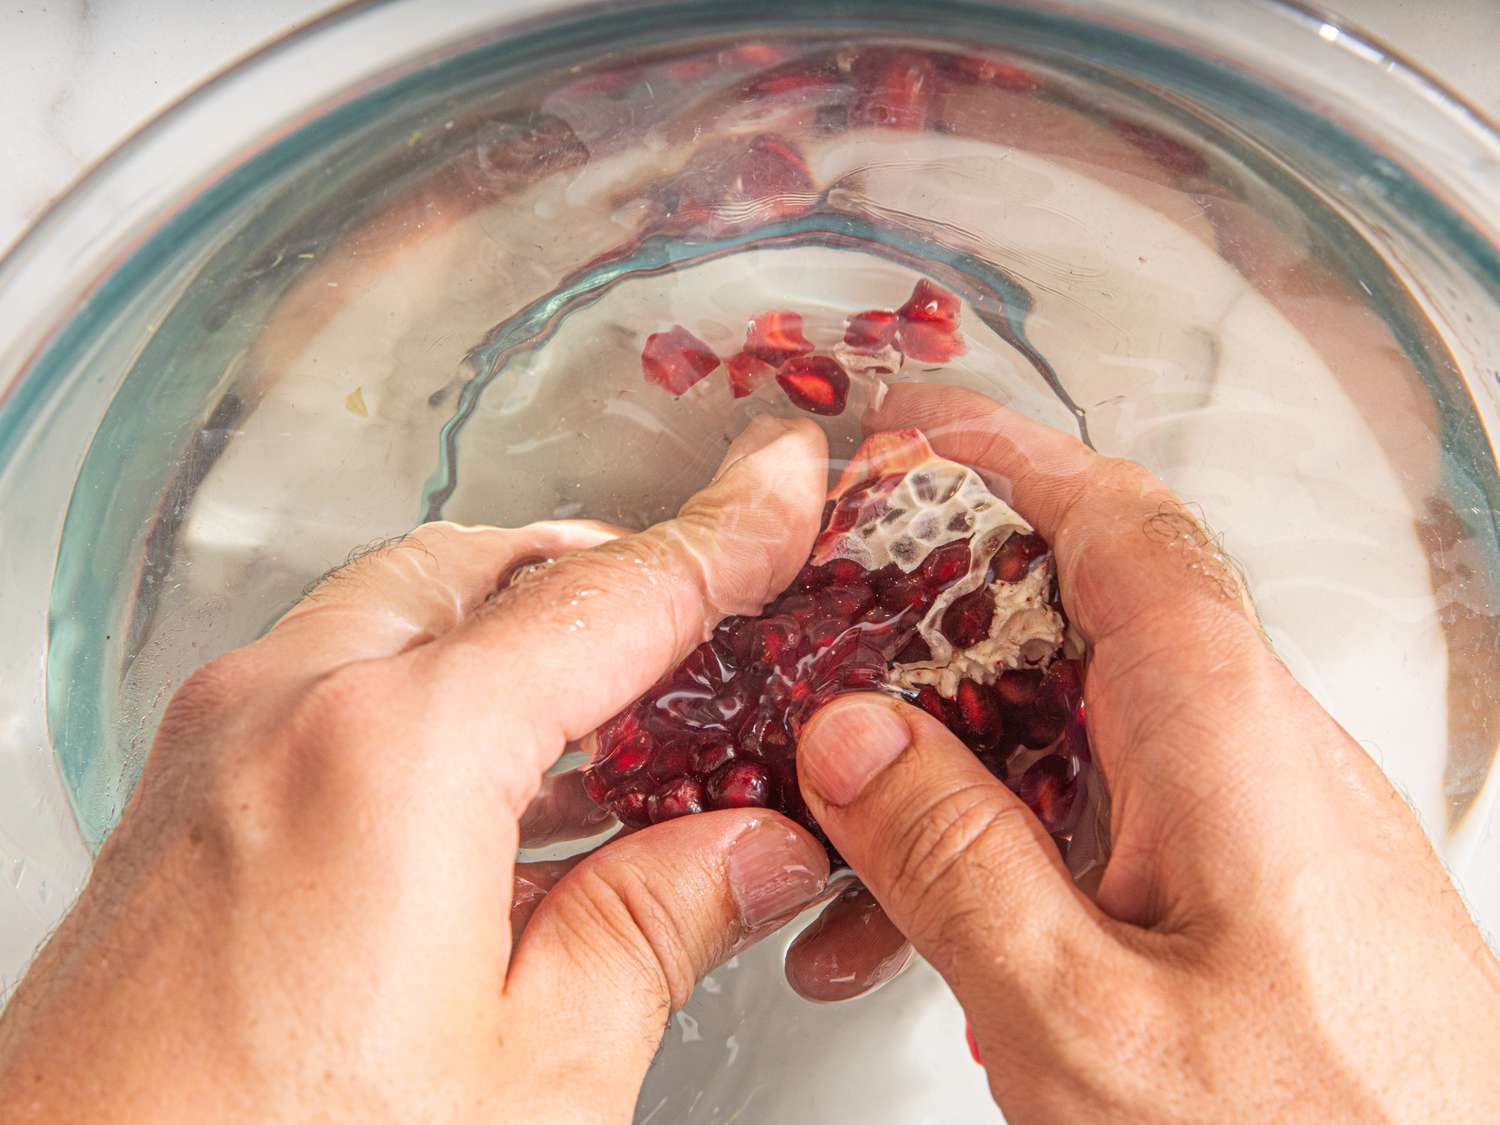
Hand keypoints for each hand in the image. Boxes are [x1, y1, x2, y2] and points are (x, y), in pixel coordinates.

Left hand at [0, 416, 838, 1122]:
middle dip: (609, 578)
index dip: (724, 536)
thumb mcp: (534, 1079)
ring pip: (403, 616)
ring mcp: (219, 749)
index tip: (781, 485)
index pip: (612, 597)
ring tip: (622, 726)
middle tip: (706, 621)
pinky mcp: (185, 804)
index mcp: (398, 752)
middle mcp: (289, 711)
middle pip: (493, 570)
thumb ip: (657, 929)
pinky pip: (332, 684)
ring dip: (520, 642)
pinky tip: (497, 793)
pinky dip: (433, 696)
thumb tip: (749, 852)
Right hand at [795, 384, 1499, 1119]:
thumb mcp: (1082, 1021)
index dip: (1006, 458)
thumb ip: (954, 863)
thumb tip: (854, 736)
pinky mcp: (1260, 889)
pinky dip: (1015, 837)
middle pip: (1085, 616)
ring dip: (960, 762)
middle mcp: (1263, 755)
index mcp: (1229, 740)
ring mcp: (1267, 823)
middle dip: (943, 618)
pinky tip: (937, 925)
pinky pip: (1116, 813)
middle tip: (837, 633)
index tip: (913, 431)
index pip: (1118, 528)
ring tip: (849, 843)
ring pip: (1086, 728)